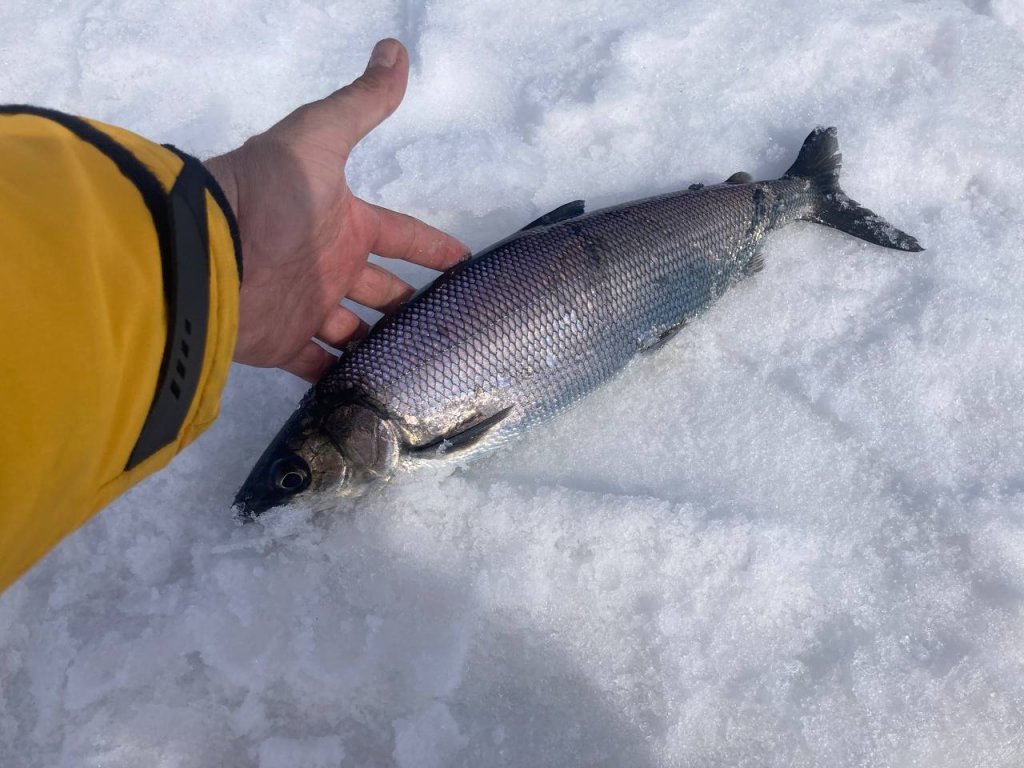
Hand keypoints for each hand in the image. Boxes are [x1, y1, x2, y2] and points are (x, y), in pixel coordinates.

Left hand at [204, 39, 467, 380]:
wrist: (210, 246)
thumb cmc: (272, 193)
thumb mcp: (320, 137)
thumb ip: (361, 103)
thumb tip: (395, 51)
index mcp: (345, 223)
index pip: (401, 236)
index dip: (433, 250)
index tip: (466, 265)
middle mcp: (331, 267)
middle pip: (383, 291)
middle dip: (412, 306)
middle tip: (450, 329)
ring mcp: (309, 308)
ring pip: (357, 335)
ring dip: (382, 347)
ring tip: (422, 368)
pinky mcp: (285, 345)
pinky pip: (320, 370)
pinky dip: (342, 382)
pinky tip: (375, 395)